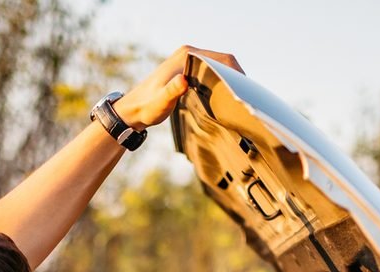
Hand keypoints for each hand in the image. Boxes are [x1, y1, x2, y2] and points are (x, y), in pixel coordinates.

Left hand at [115, 45, 242, 130]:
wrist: (133, 110)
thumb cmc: (147, 107)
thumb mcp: (160, 103)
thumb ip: (172, 92)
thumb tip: (183, 80)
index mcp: (186, 56)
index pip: (221, 58)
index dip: (237, 73)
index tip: (245, 91)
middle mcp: (188, 53)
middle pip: (223, 60)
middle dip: (237, 76)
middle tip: (246, 97)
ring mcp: (188, 59)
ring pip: (218, 65)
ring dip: (230, 79)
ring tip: (239, 98)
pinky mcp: (188, 68)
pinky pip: (211, 70)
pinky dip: (221, 80)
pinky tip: (226, 96)